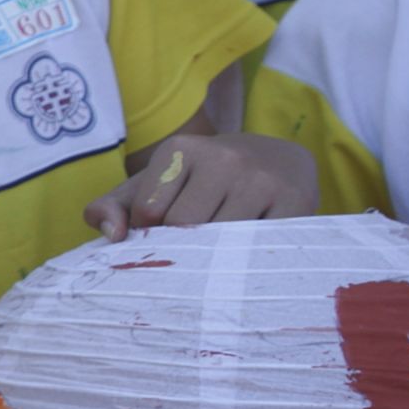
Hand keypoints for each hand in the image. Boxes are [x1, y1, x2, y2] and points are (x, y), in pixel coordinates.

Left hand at [85, 134, 314, 241]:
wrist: (278, 161)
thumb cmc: (202, 180)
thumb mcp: (156, 184)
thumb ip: (114, 206)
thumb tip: (112, 235)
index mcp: (181, 149)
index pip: (148, 214)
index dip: (151, 232)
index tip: (166, 229)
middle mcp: (223, 157)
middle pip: (183, 228)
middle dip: (182, 245)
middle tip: (196, 242)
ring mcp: (262, 179)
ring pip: (220, 242)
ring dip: (216, 256)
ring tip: (220, 248)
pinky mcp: (296, 201)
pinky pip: (259, 248)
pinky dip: (249, 259)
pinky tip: (248, 251)